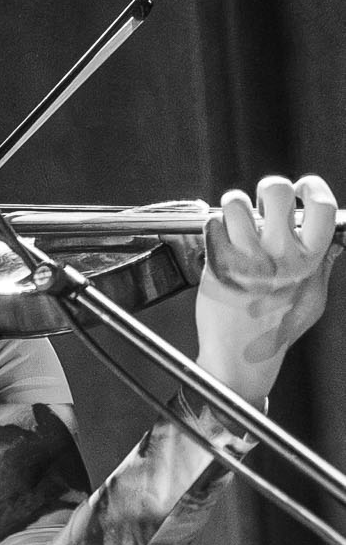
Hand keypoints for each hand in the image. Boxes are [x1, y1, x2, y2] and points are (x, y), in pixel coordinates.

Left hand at [196, 174, 335, 402]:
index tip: (302, 188)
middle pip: (276, 191)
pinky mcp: (216, 264)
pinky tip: (221, 237)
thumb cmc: (277, 328)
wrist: (240, 357)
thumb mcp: (313, 297)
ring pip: (236, 203)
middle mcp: (278, 255)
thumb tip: (334, 239)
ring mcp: (244, 258)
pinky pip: (212, 225)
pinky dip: (214, 224)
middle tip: (264, 203)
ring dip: (235, 204)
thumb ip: (322, 266)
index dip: (312, 187)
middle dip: (269, 188)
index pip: (322, 207)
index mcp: (309, 260)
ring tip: (237, 218)